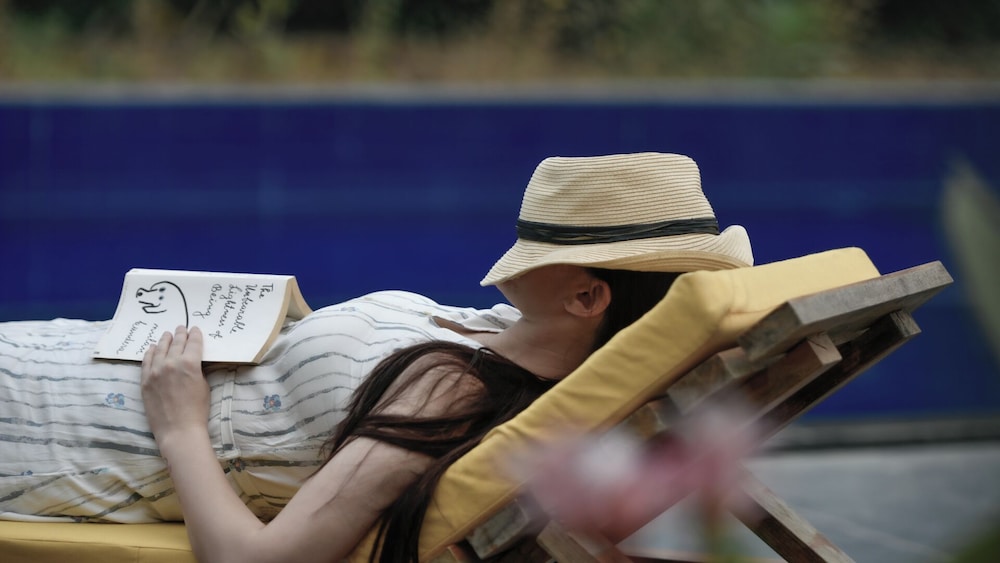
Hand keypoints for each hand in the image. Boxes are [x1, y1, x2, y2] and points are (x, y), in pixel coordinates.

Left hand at [141, 326, 209, 448]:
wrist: (178, 430)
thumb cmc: (197, 410)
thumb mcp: (204, 385)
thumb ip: (196, 370)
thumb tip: (191, 362)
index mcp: (190, 363)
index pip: (193, 343)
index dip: (195, 334)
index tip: (195, 329)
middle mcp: (171, 363)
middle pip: (176, 343)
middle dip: (180, 334)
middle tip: (181, 327)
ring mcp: (155, 371)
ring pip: (159, 349)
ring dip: (164, 340)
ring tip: (167, 335)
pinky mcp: (145, 381)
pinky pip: (146, 361)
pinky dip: (149, 353)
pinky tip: (151, 348)